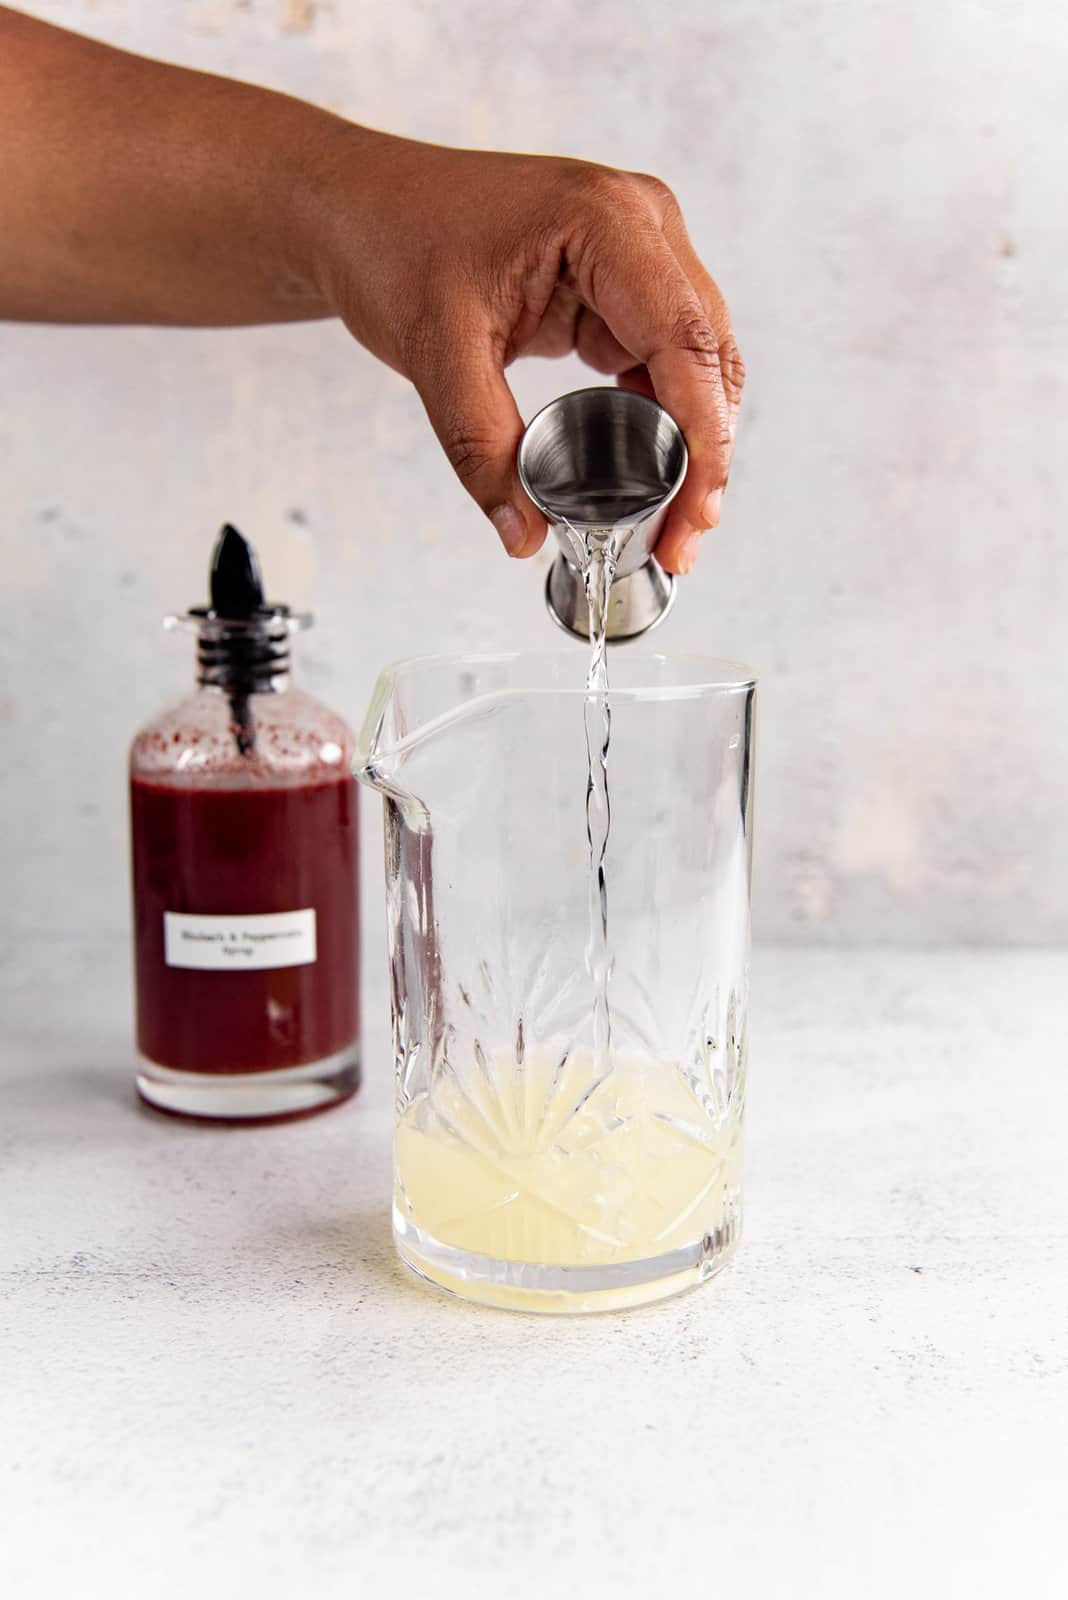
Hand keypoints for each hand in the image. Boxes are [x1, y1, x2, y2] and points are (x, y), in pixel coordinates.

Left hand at [314, 138, 743, 574]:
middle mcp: (641, 225)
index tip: (695, 510)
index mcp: (609, 220)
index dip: (701, 437)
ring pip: (696, 365)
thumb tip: (523, 534)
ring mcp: (637, 253)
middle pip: (707, 356)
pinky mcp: (620, 286)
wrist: (361, 209)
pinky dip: (662, 421)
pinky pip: (662, 362)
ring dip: (689, 445)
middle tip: (682, 539)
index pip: (684, 342)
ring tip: (670, 524)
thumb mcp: (437, 354)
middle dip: (703, 456)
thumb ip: (483, 450)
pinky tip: (651, 476)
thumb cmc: (393, 241)